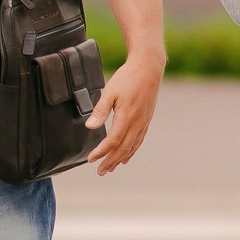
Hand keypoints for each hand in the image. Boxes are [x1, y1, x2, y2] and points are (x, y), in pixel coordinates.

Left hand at [86, 53, 162, 175]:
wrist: (149, 68)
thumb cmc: (128, 77)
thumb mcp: (110, 91)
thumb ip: (100, 110)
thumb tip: (90, 126)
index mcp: (127, 116)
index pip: (113, 140)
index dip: (101, 152)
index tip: (90, 159)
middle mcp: (137, 122)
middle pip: (123, 148)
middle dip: (111, 161)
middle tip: (100, 171)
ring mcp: (143, 121)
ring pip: (132, 146)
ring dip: (121, 159)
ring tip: (111, 168)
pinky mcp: (146, 119)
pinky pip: (139, 140)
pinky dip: (132, 151)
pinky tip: (126, 157)